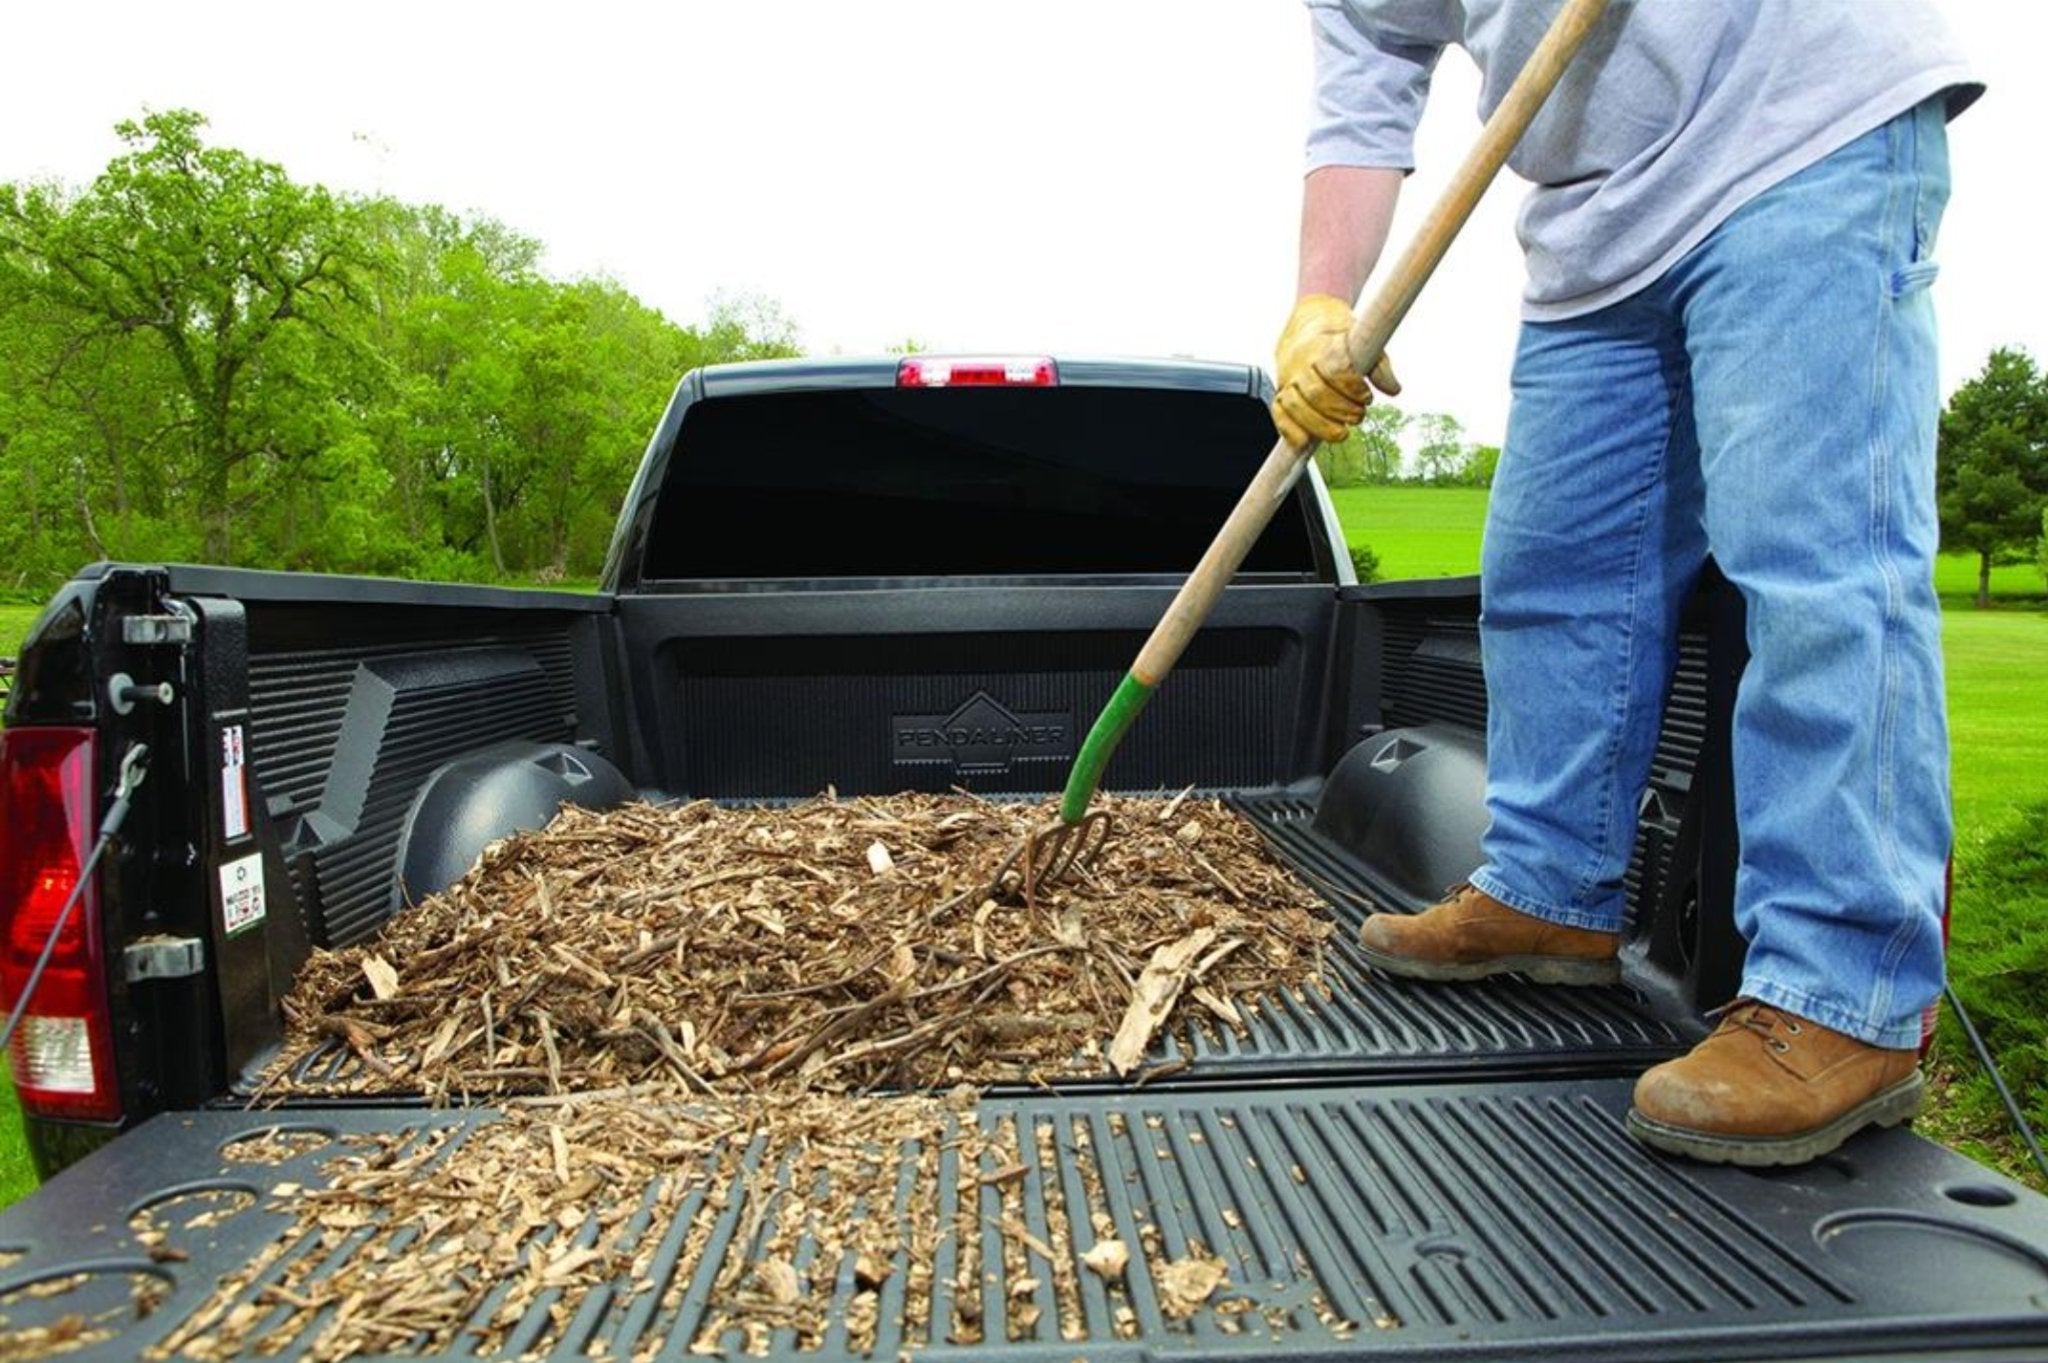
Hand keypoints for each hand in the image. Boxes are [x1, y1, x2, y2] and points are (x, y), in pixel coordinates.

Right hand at [1271, 294, 1399, 447]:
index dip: (1353, 388)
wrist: (1307, 322)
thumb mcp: (1364, 341)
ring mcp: (1287, 377)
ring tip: (1341, 432)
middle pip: (1316, 392)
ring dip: (1319, 425)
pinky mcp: (1280, 390)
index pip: (1335, 369)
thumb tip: (1393, 389)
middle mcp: (1300, 361)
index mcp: (1323, 345)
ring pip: (1296, 405)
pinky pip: (1278, 412)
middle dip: (1341, 411)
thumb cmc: (1338, 335)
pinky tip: (1304, 441)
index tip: (1367, 397)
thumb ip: (1379, 366)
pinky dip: (1290, 430)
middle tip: (1359, 416)